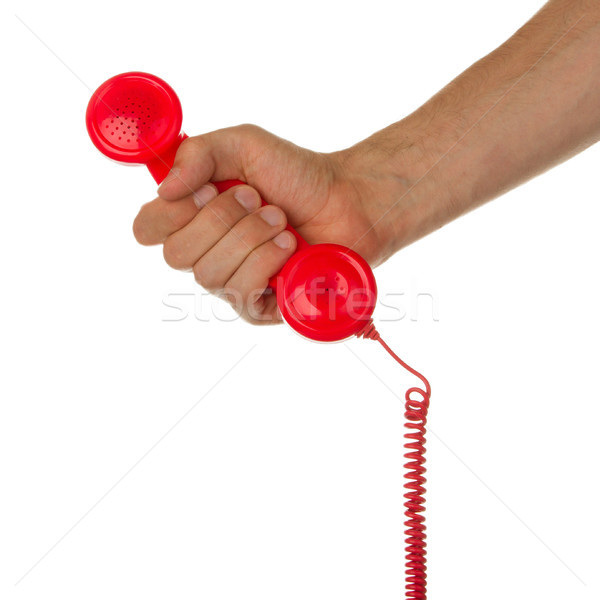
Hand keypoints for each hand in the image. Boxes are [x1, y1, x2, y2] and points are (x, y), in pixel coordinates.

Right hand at [132, 124, 408, 323]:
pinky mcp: (257, 307)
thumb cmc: (297, 174)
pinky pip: (241, 292)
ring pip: (210, 274)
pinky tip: (289, 248)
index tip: (206, 189)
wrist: (346, 201)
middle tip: (257, 200)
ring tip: (280, 221)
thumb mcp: (243, 144)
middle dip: (221, 220)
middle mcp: (205, 253)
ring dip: (251, 237)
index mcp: (192, 217)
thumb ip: (197, 154)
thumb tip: (164, 190)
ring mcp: (230, 283)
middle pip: (177, 255)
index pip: (146, 230)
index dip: (170, 213)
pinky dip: (267, 261)